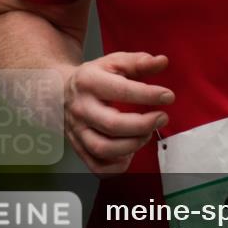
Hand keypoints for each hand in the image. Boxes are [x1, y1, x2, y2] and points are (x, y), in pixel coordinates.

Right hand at [61, 52, 173, 174]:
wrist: (59, 90)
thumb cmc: (93, 76)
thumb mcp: (114, 62)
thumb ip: (139, 62)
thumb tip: (162, 61)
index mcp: (90, 82)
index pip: (122, 91)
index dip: (149, 95)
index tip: (168, 96)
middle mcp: (81, 108)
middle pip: (113, 125)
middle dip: (143, 125)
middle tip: (162, 118)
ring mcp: (77, 130)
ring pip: (104, 149)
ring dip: (132, 145)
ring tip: (147, 133)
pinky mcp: (78, 147)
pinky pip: (97, 166)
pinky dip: (117, 165)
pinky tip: (130, 152)